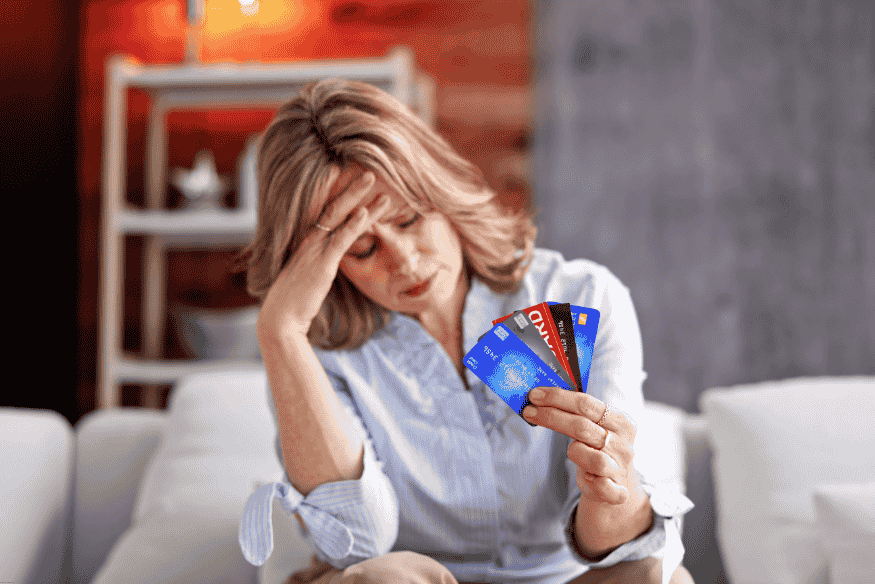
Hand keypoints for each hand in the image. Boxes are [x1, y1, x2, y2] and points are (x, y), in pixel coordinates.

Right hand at [256, 168, 392, 342]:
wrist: (280, 319)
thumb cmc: (293, 304)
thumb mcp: (307, 280)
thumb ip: (317, 268)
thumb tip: (325, 267)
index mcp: (306, 244)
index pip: (325, 214)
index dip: (340, 196)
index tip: (354, 181)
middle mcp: (308, 241)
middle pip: (333, 207)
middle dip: (352, 189)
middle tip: (370, 173)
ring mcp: (314, 251)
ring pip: (339, 217)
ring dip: (359, 199)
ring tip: (376, 183)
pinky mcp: (321, 264)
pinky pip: (339, 239)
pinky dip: (353, 224)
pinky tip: (366, 212)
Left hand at [523, 387, 637, 505]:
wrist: (618, 485)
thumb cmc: (598, 450)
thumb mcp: (595, 428)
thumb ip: (576, 413)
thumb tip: (541, 396)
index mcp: (621, 422)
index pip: (586, 404)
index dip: (558, 398)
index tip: (535, 395)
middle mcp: (622, 444)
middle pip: (583, 427)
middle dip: (552, 417)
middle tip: (529, 411)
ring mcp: (620, 468)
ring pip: (594, 459)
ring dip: (576, 452)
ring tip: (572, 451)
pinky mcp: (617, 492)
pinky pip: (603, 487)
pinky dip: (593, 483)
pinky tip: (587, 478)